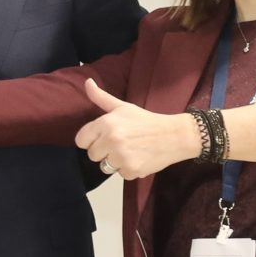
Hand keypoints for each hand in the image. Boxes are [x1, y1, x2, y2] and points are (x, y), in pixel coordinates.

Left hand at [73, 80, 199, 178]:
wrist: (174, 136)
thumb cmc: (146, 121)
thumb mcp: (123, 107)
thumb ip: (101, 97)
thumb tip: (87, 82)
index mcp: (106, 123)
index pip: (81, 140)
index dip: (91, 140)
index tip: (103, 138)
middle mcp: (111, 140)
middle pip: (92, 155)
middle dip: (104, 151)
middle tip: (121, 144)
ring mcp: (121, 156)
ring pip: (105, 166)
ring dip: (115, 162)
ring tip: (130, 151)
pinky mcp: (131, 170)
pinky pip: (120, 174)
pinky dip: (129, 169)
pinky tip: (139, 158)